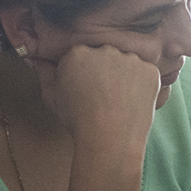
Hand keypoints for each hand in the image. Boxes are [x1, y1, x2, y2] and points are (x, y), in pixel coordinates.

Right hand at [34, 44, 161, 145]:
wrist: (109, 140)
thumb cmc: (78, 122)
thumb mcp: (52, 99)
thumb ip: (45, 75)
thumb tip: (40, 60)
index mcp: (77, 53)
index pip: (81, 55)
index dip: (83, 73)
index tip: (85, 90)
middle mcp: (104, 49)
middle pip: (104, 55)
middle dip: (104, 71)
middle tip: (104, 97)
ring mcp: (130, 59)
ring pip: (127, 63)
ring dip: (124, 76)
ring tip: (119, 102)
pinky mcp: (149, 71)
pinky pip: (146, 73)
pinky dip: (142, 85)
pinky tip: (133, 103)